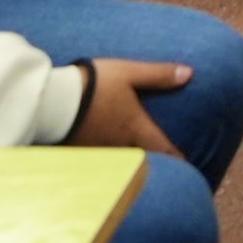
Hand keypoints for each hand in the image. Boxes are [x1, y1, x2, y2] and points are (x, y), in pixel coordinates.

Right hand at [65, 60, 190, 157]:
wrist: (54, 99)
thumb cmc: (95, 84)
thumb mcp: (129, 73)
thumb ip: (158, 75)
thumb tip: (189, 74)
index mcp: (134, 126)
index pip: (161, 146)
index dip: (176, 156)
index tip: (188, 165)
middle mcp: (120, 143)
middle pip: (142, 160)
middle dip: (154, 165)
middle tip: (163, 169)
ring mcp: (98, 151)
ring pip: (120, 163)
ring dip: (129, 166)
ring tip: (135, 167)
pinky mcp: (79, 153)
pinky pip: (99, 163)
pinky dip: (107, 166)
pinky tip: (104, 164)